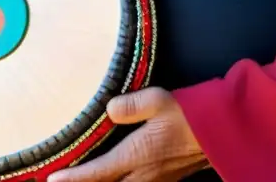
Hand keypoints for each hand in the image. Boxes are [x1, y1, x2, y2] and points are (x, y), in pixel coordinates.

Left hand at [48, 88, 207, 181]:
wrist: (223, 132)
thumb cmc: (192, 114)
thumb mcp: (160, 101)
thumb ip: (132, 105)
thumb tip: (109, 108)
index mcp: (138, 155)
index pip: (98, 172)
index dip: (74, 178)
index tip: (52, 179)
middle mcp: (144, 174)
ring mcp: (156, 180)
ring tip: (83, 179)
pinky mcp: (166, 180)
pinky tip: (117, 177)